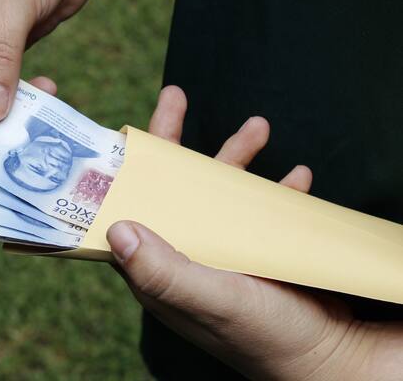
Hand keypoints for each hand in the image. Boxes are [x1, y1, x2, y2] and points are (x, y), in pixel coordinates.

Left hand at [107, 86, 402, 379]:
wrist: (332, 357)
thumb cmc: (267, 336)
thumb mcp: (214, 300)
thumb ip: (164, 269)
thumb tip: (118, 227)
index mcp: (159, 268)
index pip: (128, 208)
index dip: (121, 169)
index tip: (122, 128)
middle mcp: (182, 255)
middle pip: (168, 188)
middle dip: (172, 142)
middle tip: (176, 96)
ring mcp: (219, 250)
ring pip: (214, 191)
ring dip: (234, 156)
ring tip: (260, 127)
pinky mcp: (255, 251)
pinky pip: (256, 208)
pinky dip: (274, 188)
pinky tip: (296, 175)